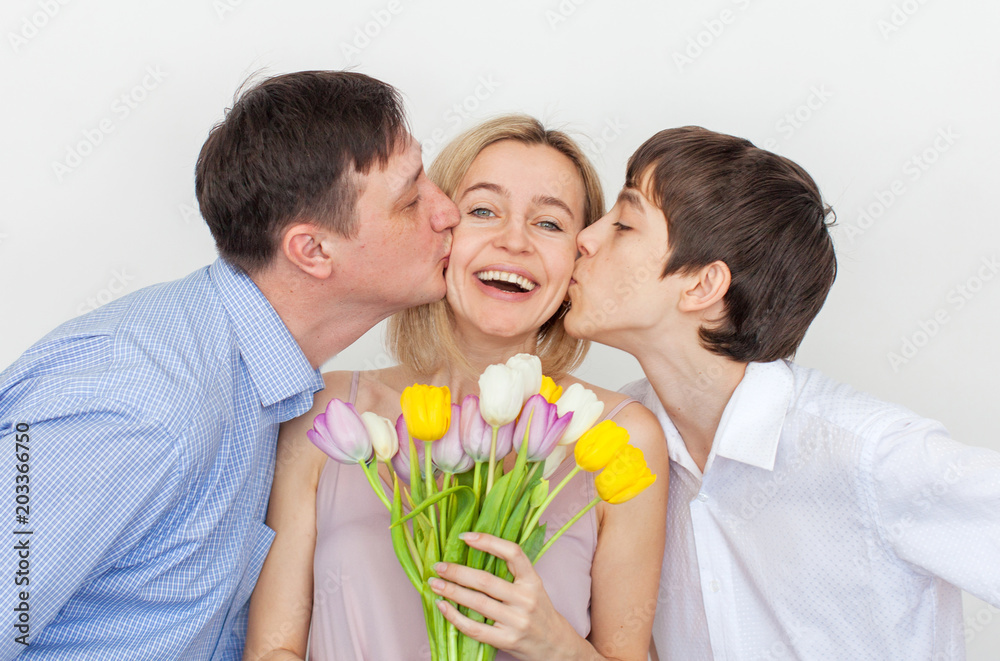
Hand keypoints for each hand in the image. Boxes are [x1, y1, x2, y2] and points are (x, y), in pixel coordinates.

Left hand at [428, 532, 580, 660]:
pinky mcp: (506, 640)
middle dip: (457, 571)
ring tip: (435, 584)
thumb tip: (473, 552)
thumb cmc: (538, 611)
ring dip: (451, 592)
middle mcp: (526, 599)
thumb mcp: (533, 586)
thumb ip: (511, 572)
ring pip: (477, 603)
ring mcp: (516, 621)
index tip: (464, 537)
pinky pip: (475, 628)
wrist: (555, 645)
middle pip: (486, 581)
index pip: (512, 553)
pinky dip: (455, 617)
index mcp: (533, 580)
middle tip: (438, 566)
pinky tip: (443, 607)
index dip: (488, 542)